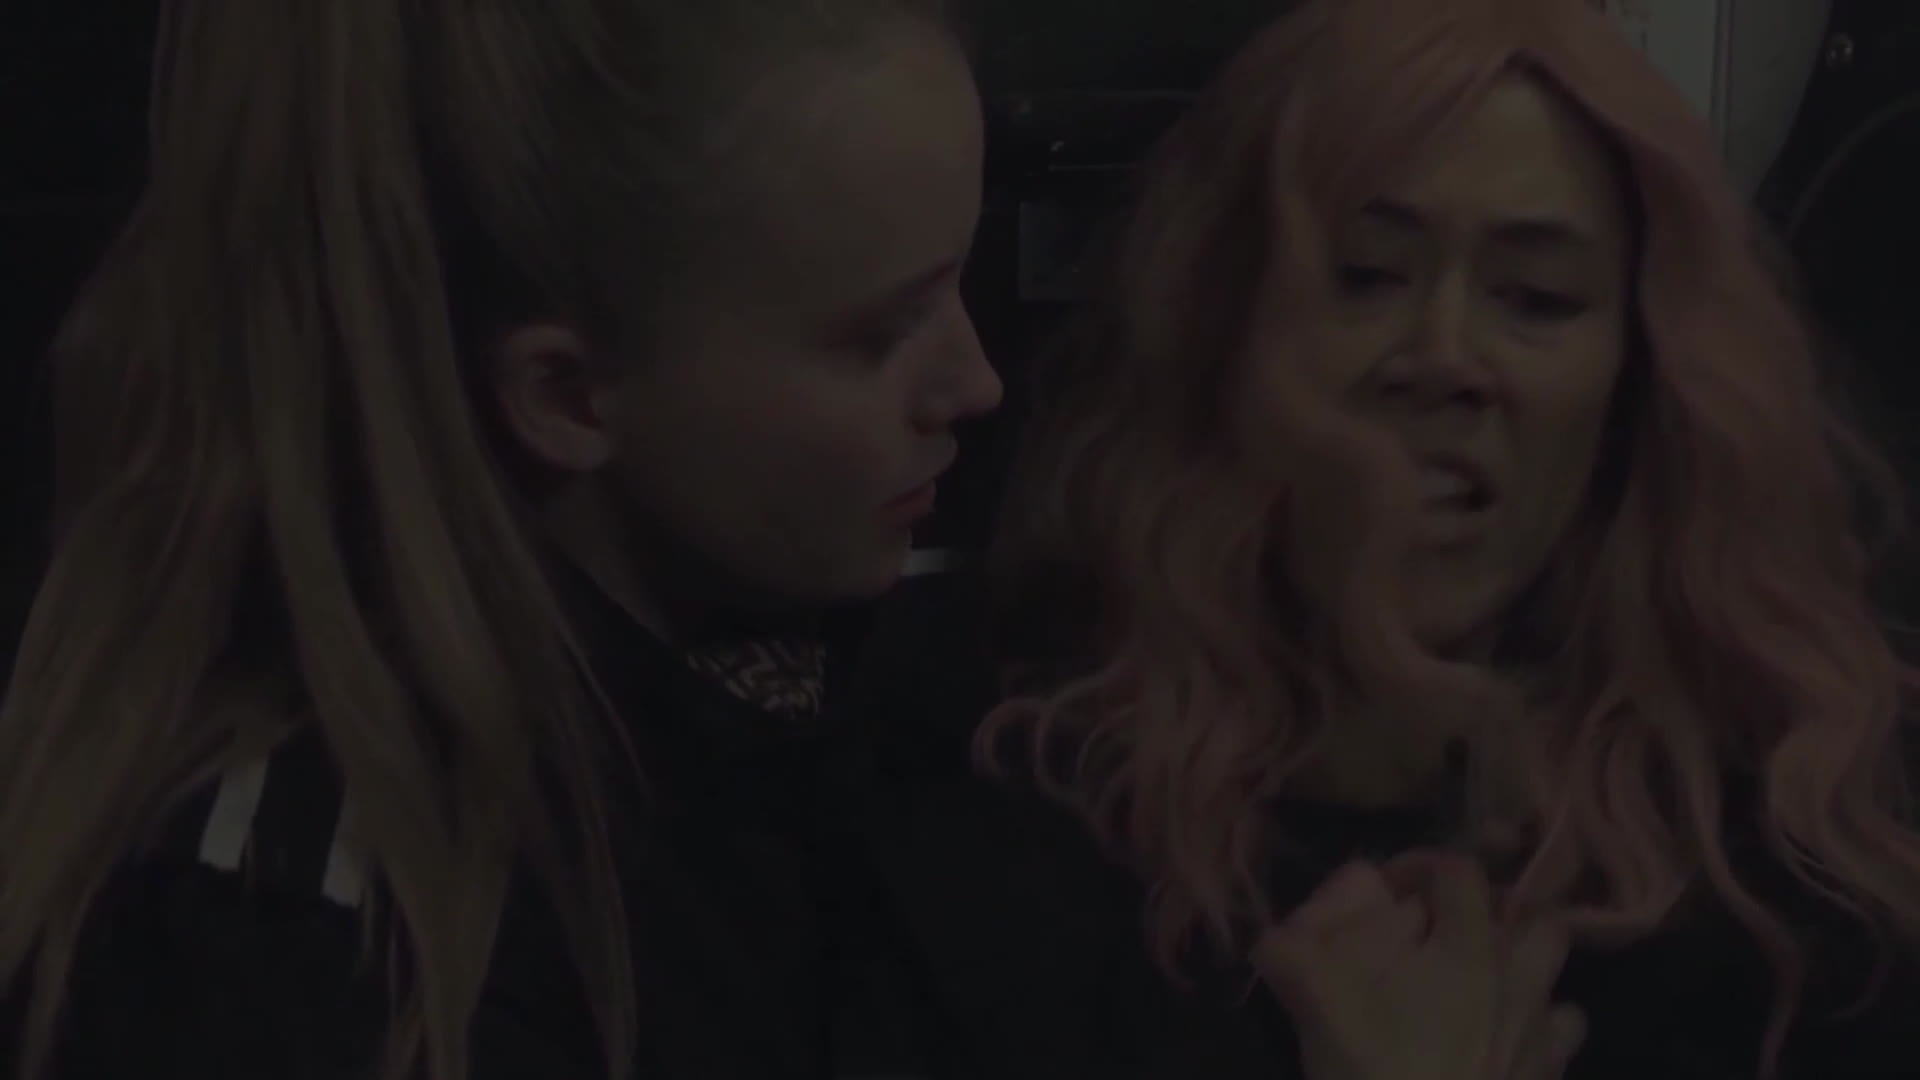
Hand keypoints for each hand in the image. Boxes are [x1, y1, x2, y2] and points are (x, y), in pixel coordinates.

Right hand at [1252, 854, 1585, 1079]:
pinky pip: (1562, 1032)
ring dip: (1526, 967)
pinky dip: (1541, 1026)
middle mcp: (1516, 976)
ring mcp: (1541, 1028)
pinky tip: (1505, 1041)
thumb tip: (1273, 934)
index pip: (1461, 871)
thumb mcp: (1318, 1006)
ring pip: (1556, 973)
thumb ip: (1290, 955)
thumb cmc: (1377, 1072)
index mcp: (1466, 945)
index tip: (1389, 891)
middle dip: (1497, 915)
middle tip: (1447, 937)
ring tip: (1483, 984)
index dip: (1423, 866)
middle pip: (1534, 916)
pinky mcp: (1551, 1075)